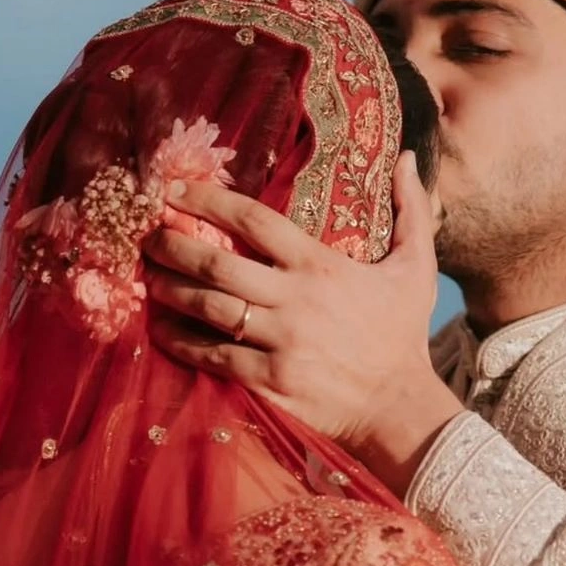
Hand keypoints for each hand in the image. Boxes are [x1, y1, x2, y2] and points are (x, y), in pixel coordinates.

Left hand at [143, 153, 464, 496]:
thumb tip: (407, 158)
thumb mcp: (417, 268)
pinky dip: (182, 342)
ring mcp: (278, 343)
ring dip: (171, 290)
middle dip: (174, 246)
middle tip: (148, 236)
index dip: (210, 201)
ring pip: (209, 309)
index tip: (175, 190)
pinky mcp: (268, 382)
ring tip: (149, 278)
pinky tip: (161, 330)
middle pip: (217, 265)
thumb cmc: (404, 335)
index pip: (254, 222)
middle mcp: (294, 301)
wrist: (399, 407)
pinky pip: (214, 357)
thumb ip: (412, 210)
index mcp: (320, 266)